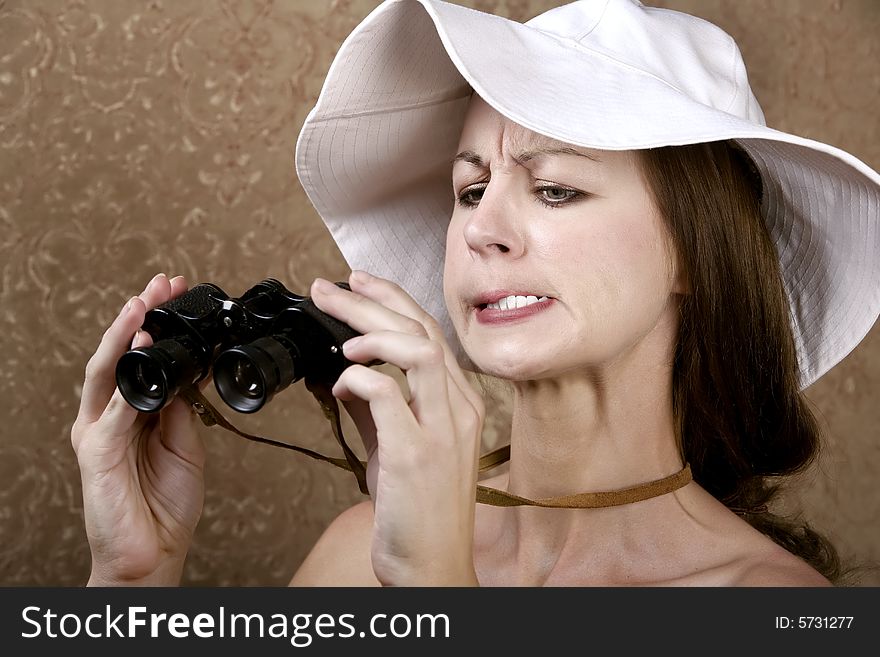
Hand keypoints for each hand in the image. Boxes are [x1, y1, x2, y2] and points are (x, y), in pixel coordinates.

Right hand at [71, 273, 205, 585]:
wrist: (154, 551)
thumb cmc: (164, 502)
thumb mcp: (184, 444)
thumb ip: (181, 409)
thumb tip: (189, 375)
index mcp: (131, 412)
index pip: (142, 357)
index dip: (158, 324)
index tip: (177, 294)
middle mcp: (109, 416)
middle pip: (120, 354)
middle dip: (138, 315)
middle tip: (160, 284)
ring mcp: (98, 432)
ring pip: (106, 372)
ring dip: (124, 336)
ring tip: (142, 305)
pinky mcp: (95, 453)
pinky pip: (112, 412)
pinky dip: (126, 382)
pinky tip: (139, 354)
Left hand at [310, 271, 483, 585]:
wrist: (432, 566)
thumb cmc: (420, 509)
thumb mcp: (398, 448)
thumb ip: (378, 408)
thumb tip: (345, 375)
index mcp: (457, 402)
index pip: (428, 331)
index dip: (391, 299)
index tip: (355, 282)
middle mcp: (458, 409)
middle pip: (421, 330)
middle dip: (371, 299)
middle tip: (328, 287)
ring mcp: (441, 430)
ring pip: (418, 350)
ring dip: (372, 330)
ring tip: (338, 330)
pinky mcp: (417, 454)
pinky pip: (390, 395)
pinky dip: (360, 378)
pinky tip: (340, 380)